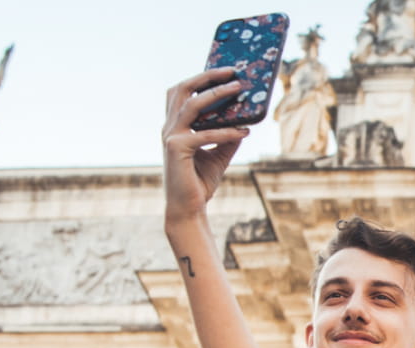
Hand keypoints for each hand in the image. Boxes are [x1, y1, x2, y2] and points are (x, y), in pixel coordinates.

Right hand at [163, 69, 249, 224]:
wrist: (188, 209)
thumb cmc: (200, 183)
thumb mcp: (219, 155)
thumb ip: (228, 137)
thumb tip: (245, 122)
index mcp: (175, 126)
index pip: (183, 92)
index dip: (201, 79)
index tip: (224, 71)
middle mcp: (169, 127)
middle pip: (183, 89)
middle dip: (206, 76)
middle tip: (231, 71)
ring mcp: (170, 137)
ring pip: (192, 104)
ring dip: (216, 94)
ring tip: (238, 89)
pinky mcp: (176, 149)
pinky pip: (205, 134)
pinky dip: (226, 132)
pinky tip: (244, 132)